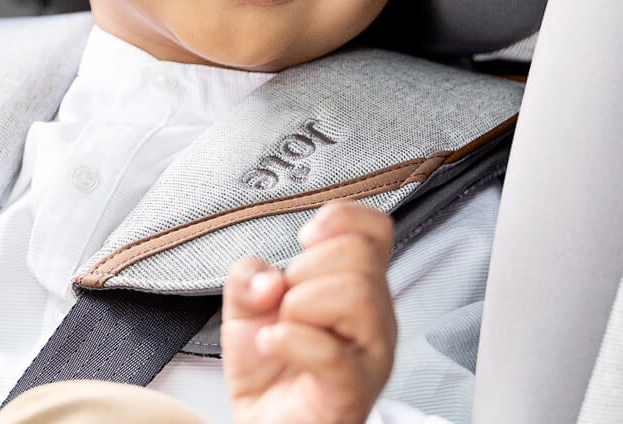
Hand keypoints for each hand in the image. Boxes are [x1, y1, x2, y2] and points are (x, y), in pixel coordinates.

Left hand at [222, 200, 396, 423]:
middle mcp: (375, 318)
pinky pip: (332, 353)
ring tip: (283, 326)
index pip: (376, 230)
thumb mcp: (246, 307)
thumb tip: (269, 278)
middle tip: (287, 302)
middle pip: (360, 256)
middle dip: (306, 268)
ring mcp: (370, 356)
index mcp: (357, 287)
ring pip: (356, 294)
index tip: (304, 238)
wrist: (266, 423)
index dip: (342, 218)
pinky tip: (272, 344)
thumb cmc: (269, 367)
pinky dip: (290, 340)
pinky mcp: (353, 391)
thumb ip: (248, 276)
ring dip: (301, 303)